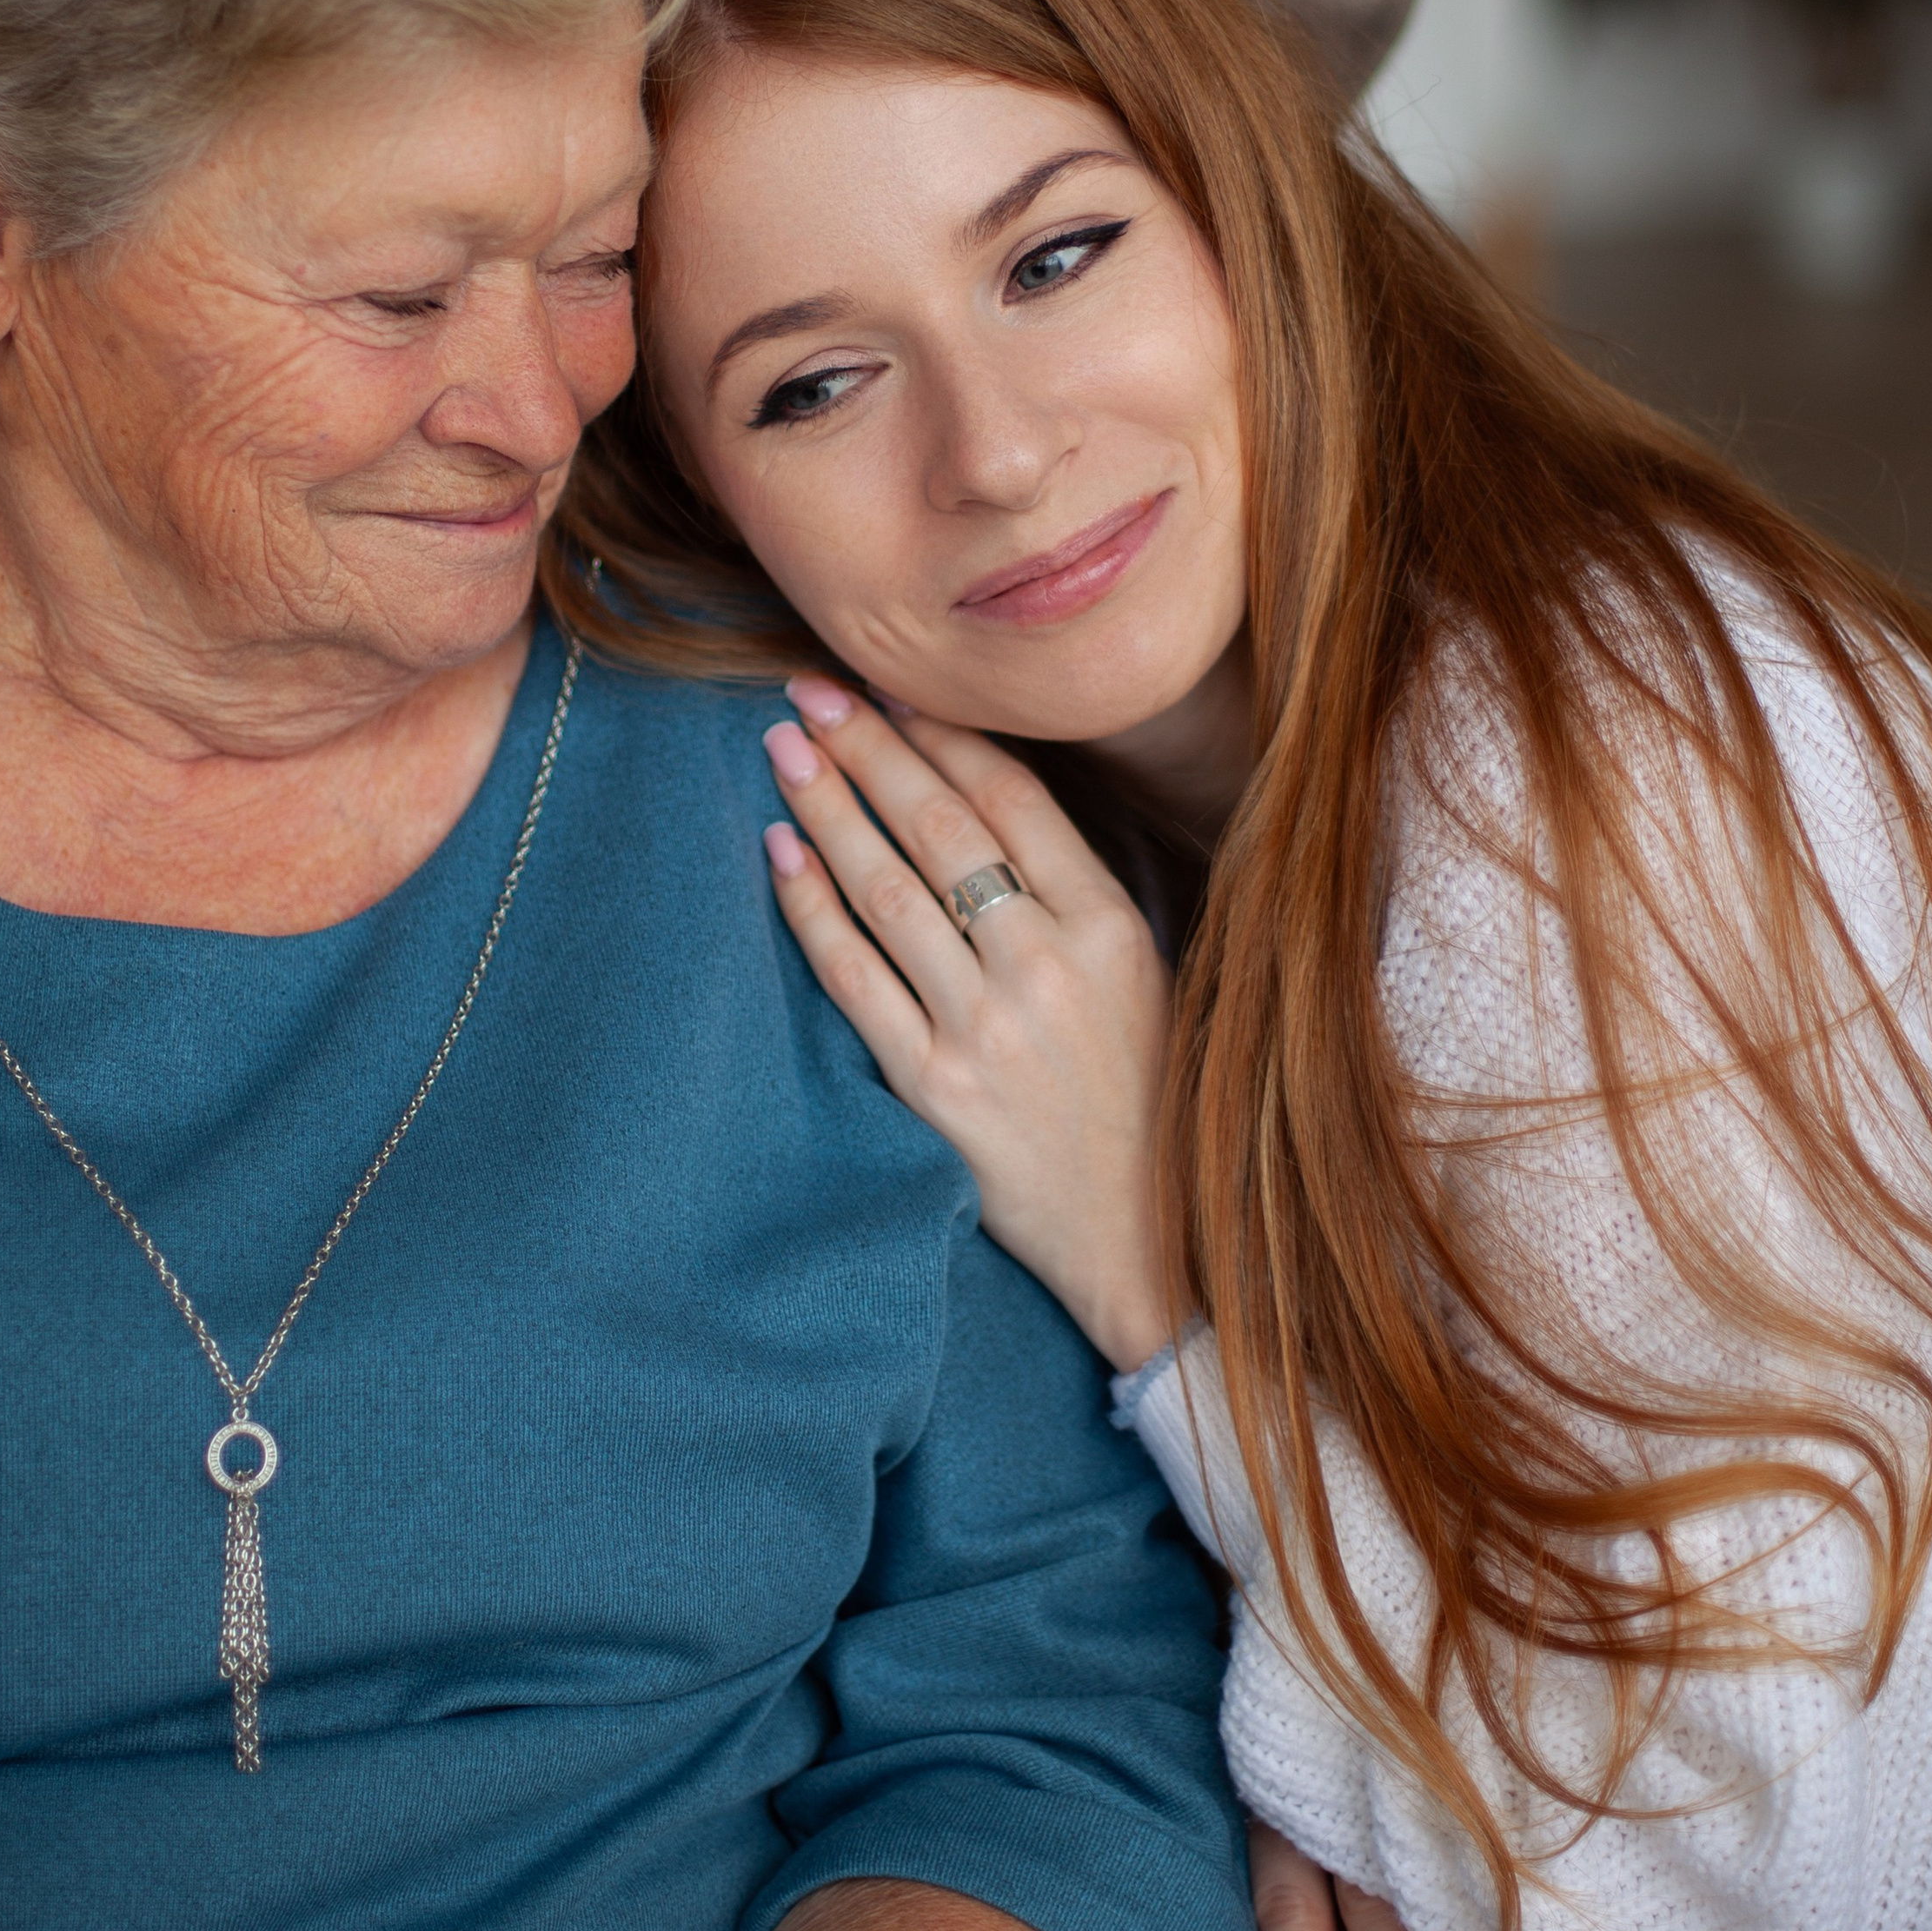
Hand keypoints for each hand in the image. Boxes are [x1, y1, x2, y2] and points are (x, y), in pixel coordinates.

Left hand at [759, 679, 1173, 1370]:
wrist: (1151, 1243)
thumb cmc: (1149, 1098)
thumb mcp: (1147, 976)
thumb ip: (1078, 892)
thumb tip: (987, 792)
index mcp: (1109, 927)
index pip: (1011, 798)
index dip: (940, 732)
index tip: (889, 687)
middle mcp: (1046, 966)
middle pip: (939, 828)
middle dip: (868, 748)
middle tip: (812, 691)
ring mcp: (984, 1028)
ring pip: (886, 889)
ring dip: (827, 807)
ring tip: (784, 750)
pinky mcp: (932, 1088)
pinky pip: (853, 978)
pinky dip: (811, 907)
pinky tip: (780, 852)